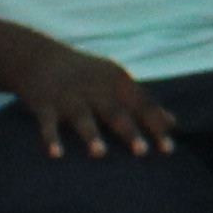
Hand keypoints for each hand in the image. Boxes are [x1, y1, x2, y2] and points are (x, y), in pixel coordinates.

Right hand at [6, 43, 177, 156]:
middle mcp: (95, 87)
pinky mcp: (45, 104)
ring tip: (100, 154)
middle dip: (129, 131)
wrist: (38, 57)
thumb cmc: (87, 76)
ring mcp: (68, 96)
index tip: (169, 150)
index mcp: (117, 80)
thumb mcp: (116, 82)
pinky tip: (57, 155)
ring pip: (83, 117)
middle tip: (142, 152)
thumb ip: (143, 103)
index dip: (156, 126)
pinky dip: (51, 139)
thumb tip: (174, 123)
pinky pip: (48, 124)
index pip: (142, 105)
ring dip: (91, 135)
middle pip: (115, 111)